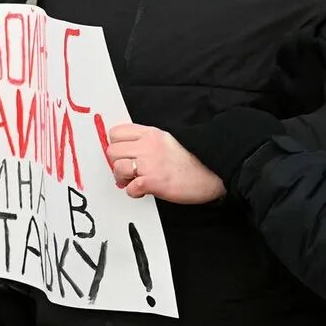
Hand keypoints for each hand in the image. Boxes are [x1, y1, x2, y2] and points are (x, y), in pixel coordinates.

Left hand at [107, 124, 225, 203]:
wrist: (213, 172)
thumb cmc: (194, 160)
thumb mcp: (168, 141)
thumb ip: (148, 143)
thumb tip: (129, 152)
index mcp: (151, 134)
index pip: (116, 132)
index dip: (116, 145)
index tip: (123, 154)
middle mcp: (148, 146)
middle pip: (112, 150)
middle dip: (116, 163)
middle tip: (127, 171)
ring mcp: (150, 163)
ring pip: (117, 167)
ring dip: (122, 178)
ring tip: (134, 181)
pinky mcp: (153, 181)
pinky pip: (129, 188)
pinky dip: (133, 192)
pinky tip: (143, 191)